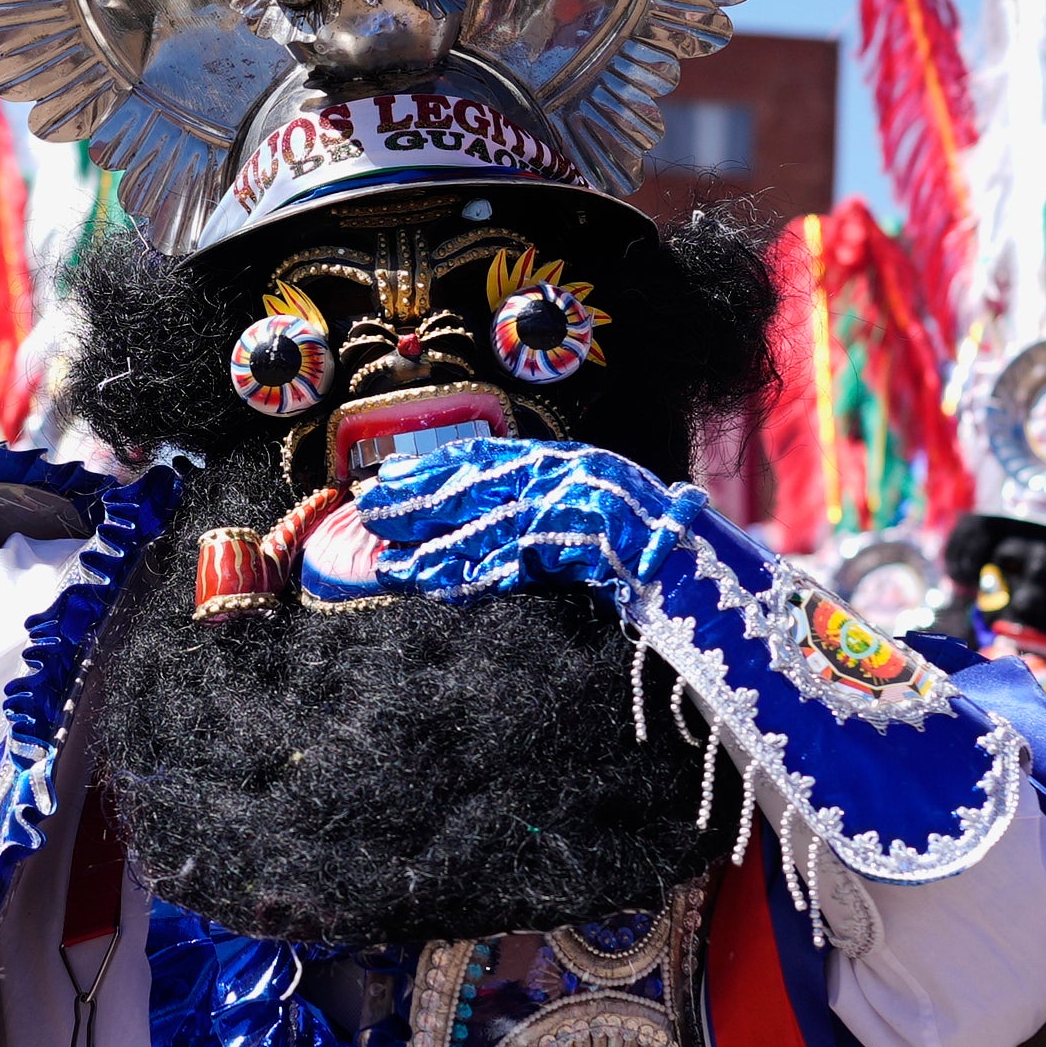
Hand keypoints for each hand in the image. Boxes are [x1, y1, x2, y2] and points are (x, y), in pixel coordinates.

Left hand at [355, 434, 687, 604]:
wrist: (677, 545)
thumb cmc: (632, 515)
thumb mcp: (577, 479)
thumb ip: (527, 482)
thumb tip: (470, 498)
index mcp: (551, 459)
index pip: (478, 457)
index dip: (429, 467)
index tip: (386, 477)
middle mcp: (547, 480)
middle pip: (465, 490)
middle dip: (413, 503)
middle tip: (368, 513)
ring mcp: (552, 516)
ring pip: (474, 532)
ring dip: (428, 550)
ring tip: (389, 566)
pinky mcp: (559, 554)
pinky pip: (503, 568)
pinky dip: (466, 578)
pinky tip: (434, 589)